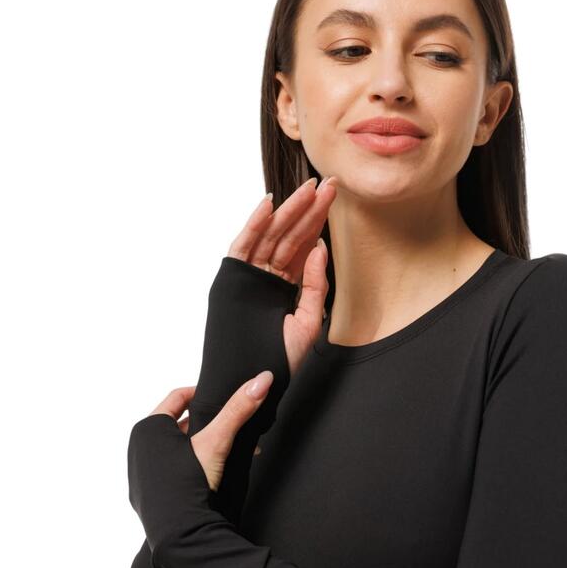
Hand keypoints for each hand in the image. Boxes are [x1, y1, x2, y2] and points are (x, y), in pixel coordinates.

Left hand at [128, 373, 273, 567]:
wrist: (178, 534)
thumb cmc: (190, 483)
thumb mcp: (218, 440)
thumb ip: (239, 408)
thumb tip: (262, 379)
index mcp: (148, 428)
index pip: (177, 397)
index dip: (201, 394)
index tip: (219, 397)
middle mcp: (138, 447)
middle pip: (177, 424)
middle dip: (206, 425)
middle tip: (228, 428)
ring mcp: (139, 473)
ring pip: (174, 450)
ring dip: (200, 448)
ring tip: (226, 453)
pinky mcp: (144, 495)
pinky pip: (168, 472)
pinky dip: (188, 469)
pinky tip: (210, 477)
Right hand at [226, 176, 337, 377]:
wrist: (255, 384)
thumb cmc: (280, 361)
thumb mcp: (309, 321)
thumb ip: (314, 286)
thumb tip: (320, 248)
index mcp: (284, 286)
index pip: (303, 246)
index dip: (318, 222)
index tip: (334, 198)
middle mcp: (266, 277)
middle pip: (289, 236)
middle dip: (308, 209)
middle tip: (328, 182)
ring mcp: (248, 277)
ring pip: (269, 236)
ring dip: (287, 211)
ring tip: (308, 188)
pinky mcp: (232, 281)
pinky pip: (242, 248)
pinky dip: (253, 226)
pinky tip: (268, 204)